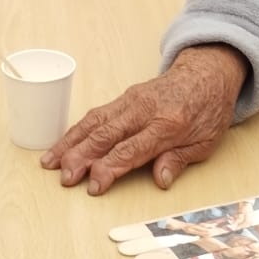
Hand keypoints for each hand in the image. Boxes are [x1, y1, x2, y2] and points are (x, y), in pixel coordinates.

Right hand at [41, 45, 246, 194]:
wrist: (207, 72)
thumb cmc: (208, 109)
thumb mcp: (205, 142)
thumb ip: (179, 160)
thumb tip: (160, 180)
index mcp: (167, 124)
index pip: (131, 150)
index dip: (109, 169)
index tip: (94, 186)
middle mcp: (144, 110)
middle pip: (106, 135)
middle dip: (81, 157)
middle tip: (65, 178)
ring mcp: (131, 101)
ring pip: (94, 123)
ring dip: (70, 143)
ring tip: (50, 162)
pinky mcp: (123, 97)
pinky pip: (96, 115)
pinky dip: (76, 130)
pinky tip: (63, 144)